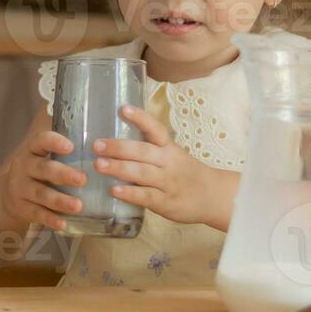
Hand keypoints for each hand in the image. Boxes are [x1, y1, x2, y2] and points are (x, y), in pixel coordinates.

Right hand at [0, 130, 87, 232]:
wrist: (10, 194)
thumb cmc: (39, 172)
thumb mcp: (45, 158)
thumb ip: (66, 155)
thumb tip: (104, 152)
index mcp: (32, 150)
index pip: (40, 141)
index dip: (54, 142)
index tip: (71, 146)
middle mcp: (24, 166)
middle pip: (43, 169)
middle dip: (63, 174)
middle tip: (83, 179)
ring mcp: (20, 188)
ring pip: (40, 193)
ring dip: (60, 200)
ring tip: (78, 206)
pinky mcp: (21, 207)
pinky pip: (36, 213)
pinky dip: (50, 219)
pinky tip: (63, 223)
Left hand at [93, 105, 236, 229]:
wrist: (213, 196)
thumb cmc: (185, 173)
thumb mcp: (172, 155)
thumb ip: (149, 149)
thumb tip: (113, 141)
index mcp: (169, 148)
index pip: (156, 129)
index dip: (140, 118)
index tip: (123, 109)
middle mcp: (168, 162)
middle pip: (143, 151)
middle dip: (119, 147)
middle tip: (96, 145)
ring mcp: (168, 182)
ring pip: (142, 173)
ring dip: (119, 168)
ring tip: (99, 165)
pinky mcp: (166, 202)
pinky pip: (147, 196)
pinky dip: (130, 193)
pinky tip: (114, 190)